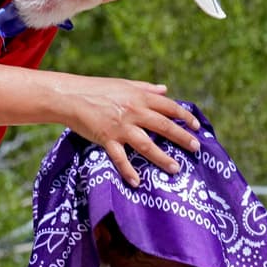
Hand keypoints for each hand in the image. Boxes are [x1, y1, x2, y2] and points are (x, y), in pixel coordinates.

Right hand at [60, 75, 200, 186]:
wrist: (70, 96)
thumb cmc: (96, 88)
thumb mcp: (124, 84)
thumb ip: (146, 88)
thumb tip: (165, 89)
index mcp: (139, 97)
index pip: (168, 107)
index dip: (184, 116)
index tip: (196, 126)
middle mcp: (133, 111)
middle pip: (163, 126)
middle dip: (182, 137)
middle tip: (195, 148)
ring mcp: (120, 126)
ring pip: (146, 144)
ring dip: (162, 158)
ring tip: (175, 168)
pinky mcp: (106, 138)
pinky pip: (120, 157)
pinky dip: (128, 170)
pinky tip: (137, 182)